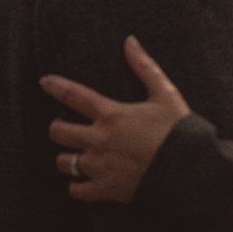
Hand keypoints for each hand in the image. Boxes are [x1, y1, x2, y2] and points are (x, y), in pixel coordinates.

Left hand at [40, 36, 191, 202]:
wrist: (189, 171)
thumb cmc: (178, 130)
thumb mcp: (165, 93)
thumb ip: (144, 66)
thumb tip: (130, 41)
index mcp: (111, 114)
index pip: (74, 95)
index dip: (55, 86)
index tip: (44, 82)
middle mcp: (99, 139)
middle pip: (58, 132)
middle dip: (57, 128)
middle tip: (63, 128)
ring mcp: (100, 166)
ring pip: (63, 162)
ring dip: (66, 158)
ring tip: (74, 156)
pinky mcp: (106, 189)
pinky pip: (77, 190)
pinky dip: (77, 186)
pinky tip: (83, 182)